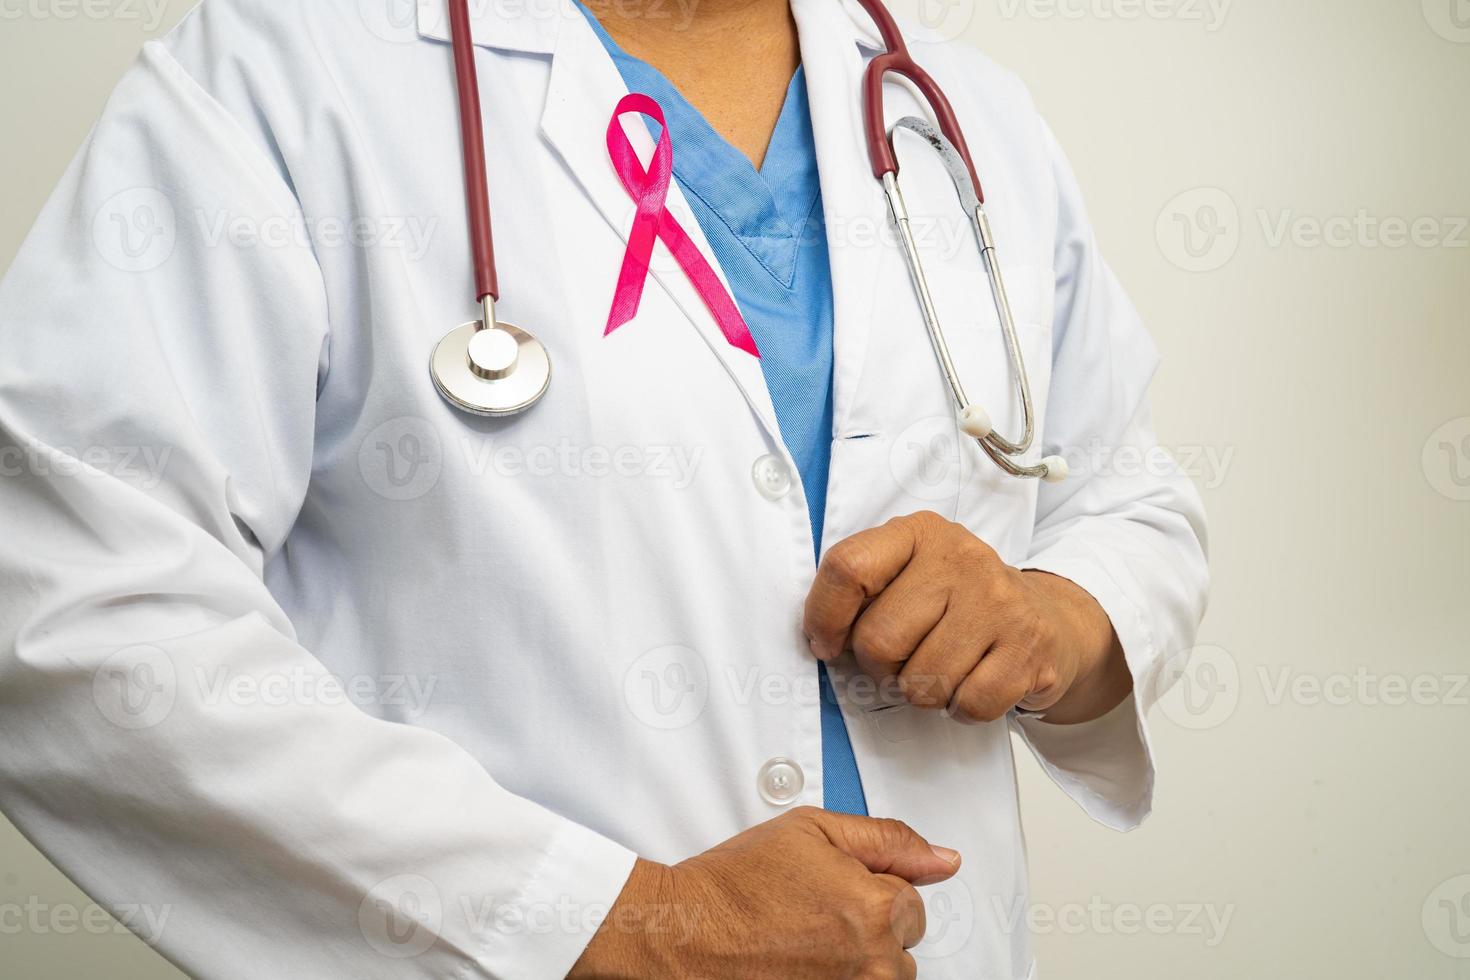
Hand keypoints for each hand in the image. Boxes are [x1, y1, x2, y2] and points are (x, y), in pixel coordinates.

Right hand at [569, 807, 960, 978]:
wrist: (684, 931)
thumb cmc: (737, 883)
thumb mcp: (812, 830)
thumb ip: (887, 840)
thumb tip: (944, 860)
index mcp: (875, 907)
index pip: (911, 900)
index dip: (869, 887)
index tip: (831, 888)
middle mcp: (870, 961)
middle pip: (901, 945)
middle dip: (869, 928)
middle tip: (813, 915)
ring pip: (882, 977)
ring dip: (856, 961)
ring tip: (805, 945)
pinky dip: (835, 978)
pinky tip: (802, 965)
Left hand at [803, 511, 1129, 724]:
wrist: (1046, 620)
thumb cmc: (956, 603)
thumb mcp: (908, 575)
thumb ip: (861, 593)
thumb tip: (820, 641)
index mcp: (917, 532)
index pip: (847, 569)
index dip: (825, 618)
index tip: (827, 644)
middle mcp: (961, 557)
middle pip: (879, 641)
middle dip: (880, 668)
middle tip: (905, 659)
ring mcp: (999, 601)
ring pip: (921, 682)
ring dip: (923, 691)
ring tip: (943, 667)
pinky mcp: (1029, 647)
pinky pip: (968, 704)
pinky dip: (962, 708)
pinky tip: (973, 683)